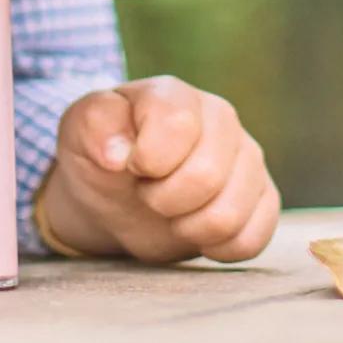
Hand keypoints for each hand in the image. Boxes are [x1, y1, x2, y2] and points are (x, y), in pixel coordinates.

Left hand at [45, 75, 279, 262]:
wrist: (115, 193)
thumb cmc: (99, 154)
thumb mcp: (80, 130)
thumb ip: (94, 126)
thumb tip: (119, 153)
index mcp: (175, 95)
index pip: (178, 125)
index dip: (148, 159)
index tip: (130, 165)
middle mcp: (220, 118)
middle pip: (207, 175)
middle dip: (163, 199)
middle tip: (147, 192)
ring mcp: (247, 158)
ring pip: (230, 213)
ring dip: (187, 227)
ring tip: (171, 212)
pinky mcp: (262, 198)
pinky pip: (253, 239)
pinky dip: (217, 248)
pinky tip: (197, 230)